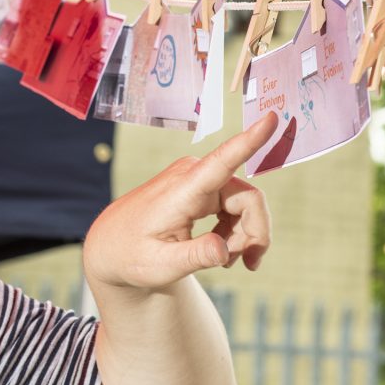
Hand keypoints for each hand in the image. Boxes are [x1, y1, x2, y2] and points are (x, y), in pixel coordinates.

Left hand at [83, 111, 278, 292]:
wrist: (114, 245)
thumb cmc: (132, 255)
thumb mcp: (159, 266)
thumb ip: (194, 257)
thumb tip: (224, 251)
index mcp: (183, 190)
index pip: (221, 162)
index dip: (249, 141)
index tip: (271, 118)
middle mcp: (193, 176)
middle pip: (249, 199)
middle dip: (254, 234)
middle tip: (247, 264)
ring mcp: (199, 178)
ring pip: (246, 203)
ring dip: (244, 235)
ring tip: (226, 261)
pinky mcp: (203, 185)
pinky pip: (236, 204)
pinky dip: (236, 230)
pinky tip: (221, 249)